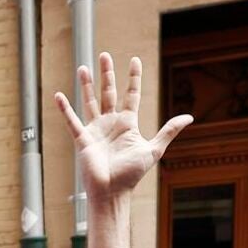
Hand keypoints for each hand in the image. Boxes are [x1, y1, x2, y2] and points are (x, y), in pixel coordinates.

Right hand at [56, 52, 191, 199]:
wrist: (112, 191)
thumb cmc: (132, 174)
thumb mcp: (154, 149)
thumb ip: (169, 131)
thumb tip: (189, 117)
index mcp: (127, 124)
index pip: (131, 95)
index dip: (133, 78)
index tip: (134, 60)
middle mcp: (110, 123)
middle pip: (108, 93)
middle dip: (107, 74)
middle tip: (104, 55)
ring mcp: (95, 130)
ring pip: (90, 101)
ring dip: (87, 85)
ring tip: (83, 67)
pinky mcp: (82, 139)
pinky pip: (72, 121)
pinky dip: (65, 109)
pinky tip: (58, 96)